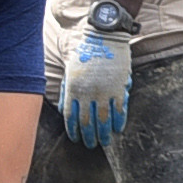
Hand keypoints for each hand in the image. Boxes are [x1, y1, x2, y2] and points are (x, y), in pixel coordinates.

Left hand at [61, 23, 135, 146]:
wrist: (104, 38)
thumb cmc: (85, 54)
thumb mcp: (70, 72)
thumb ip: (67, 92)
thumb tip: (63, 111)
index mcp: (73, 89)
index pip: (71, 117)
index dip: (73, 131)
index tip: (76, 139)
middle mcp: (87, 93)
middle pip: (87, 122)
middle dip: (89, 136)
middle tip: (91, 145)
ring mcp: (104, 91)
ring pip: (103, 120)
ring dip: (104, 134)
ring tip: (104, 142)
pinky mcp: (118, 88)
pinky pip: (119, 111)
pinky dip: (119, 122)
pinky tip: (118, 129)